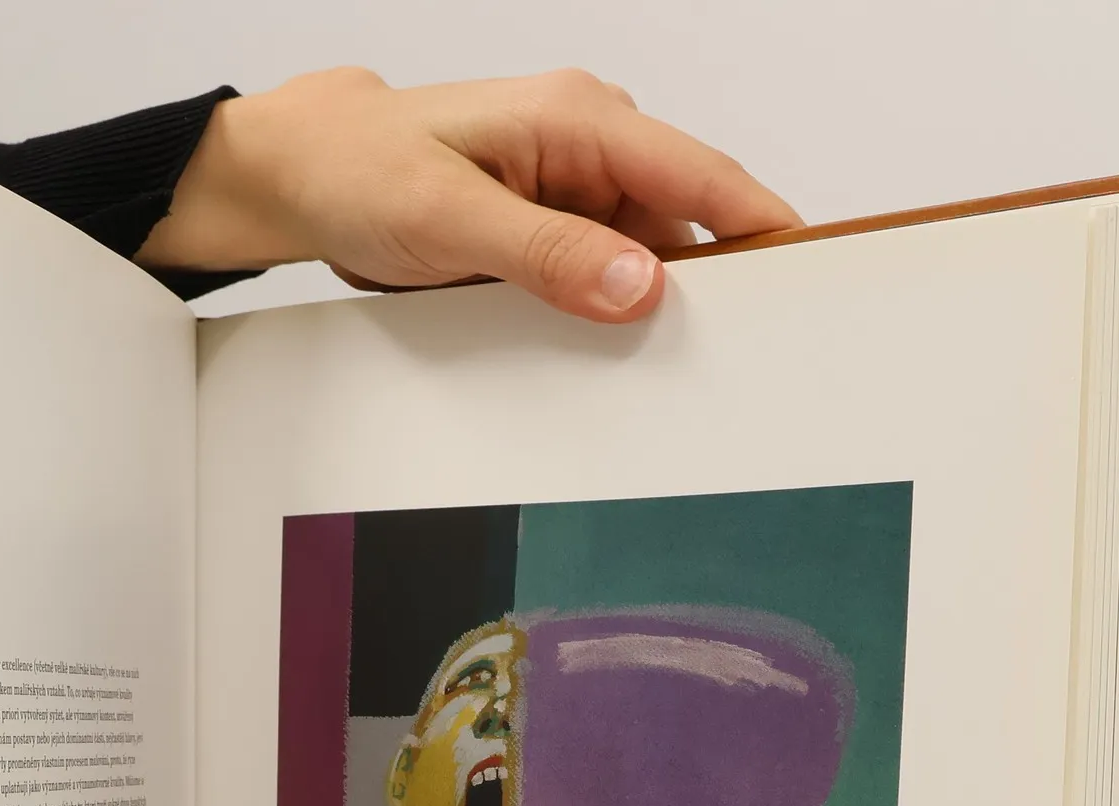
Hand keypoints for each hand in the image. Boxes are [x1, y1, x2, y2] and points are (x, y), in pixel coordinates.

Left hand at [139, 66, 799, 322]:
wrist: (303, 178)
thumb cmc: (360, 172)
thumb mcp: (450, 220)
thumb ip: (548, 254)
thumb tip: (640, 285)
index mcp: (579, 120)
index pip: (703, 177)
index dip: (766, 231)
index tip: (815, 282)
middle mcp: (589, 148)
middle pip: (686, 226)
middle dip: (712, 290)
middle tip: (736, 361)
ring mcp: (572, 191)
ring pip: (646, 261)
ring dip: (650, 313)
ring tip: (660, 372)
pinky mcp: (551, 230)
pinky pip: (603, 277)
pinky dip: (609, 315)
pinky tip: (605, 354)